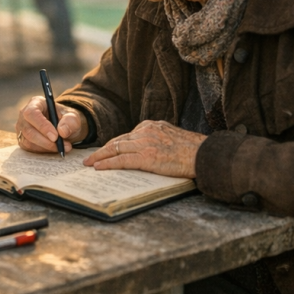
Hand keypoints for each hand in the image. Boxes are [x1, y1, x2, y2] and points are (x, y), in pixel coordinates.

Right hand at [15, 95, 85, 152]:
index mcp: (36, 103)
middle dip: (45, 141)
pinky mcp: (23, 139)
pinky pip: (29, 148)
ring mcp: (22, 127)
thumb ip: (70, 122)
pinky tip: (54, 148)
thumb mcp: (73, 117)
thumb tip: (62, 131)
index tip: (55, 136)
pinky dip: (43, 151)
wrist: (63, 128)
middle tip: (62, 145)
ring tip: (63, 147)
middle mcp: (24, 115)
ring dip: (46, 147)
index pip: (32, 113)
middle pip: (28, 130)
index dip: (42, 126)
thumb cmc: (66, 119)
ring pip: (28, 141)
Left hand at [83, 120, 203, 177]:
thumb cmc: (192, 150)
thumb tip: (145, 148)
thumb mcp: (171, 136)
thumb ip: (156, 138)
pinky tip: (99, 168)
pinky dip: (108, 164)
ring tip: (90, 163)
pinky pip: (122, 160)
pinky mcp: (147, 157)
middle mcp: (145, 132)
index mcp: (151, 126)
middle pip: (117, 141)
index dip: (113, 145)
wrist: (204, 155)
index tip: (105, 150)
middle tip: (89, 158)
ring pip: (116, 149)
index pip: (126, 136)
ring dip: (100, 157)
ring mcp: (145, 143)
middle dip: (102, 150)